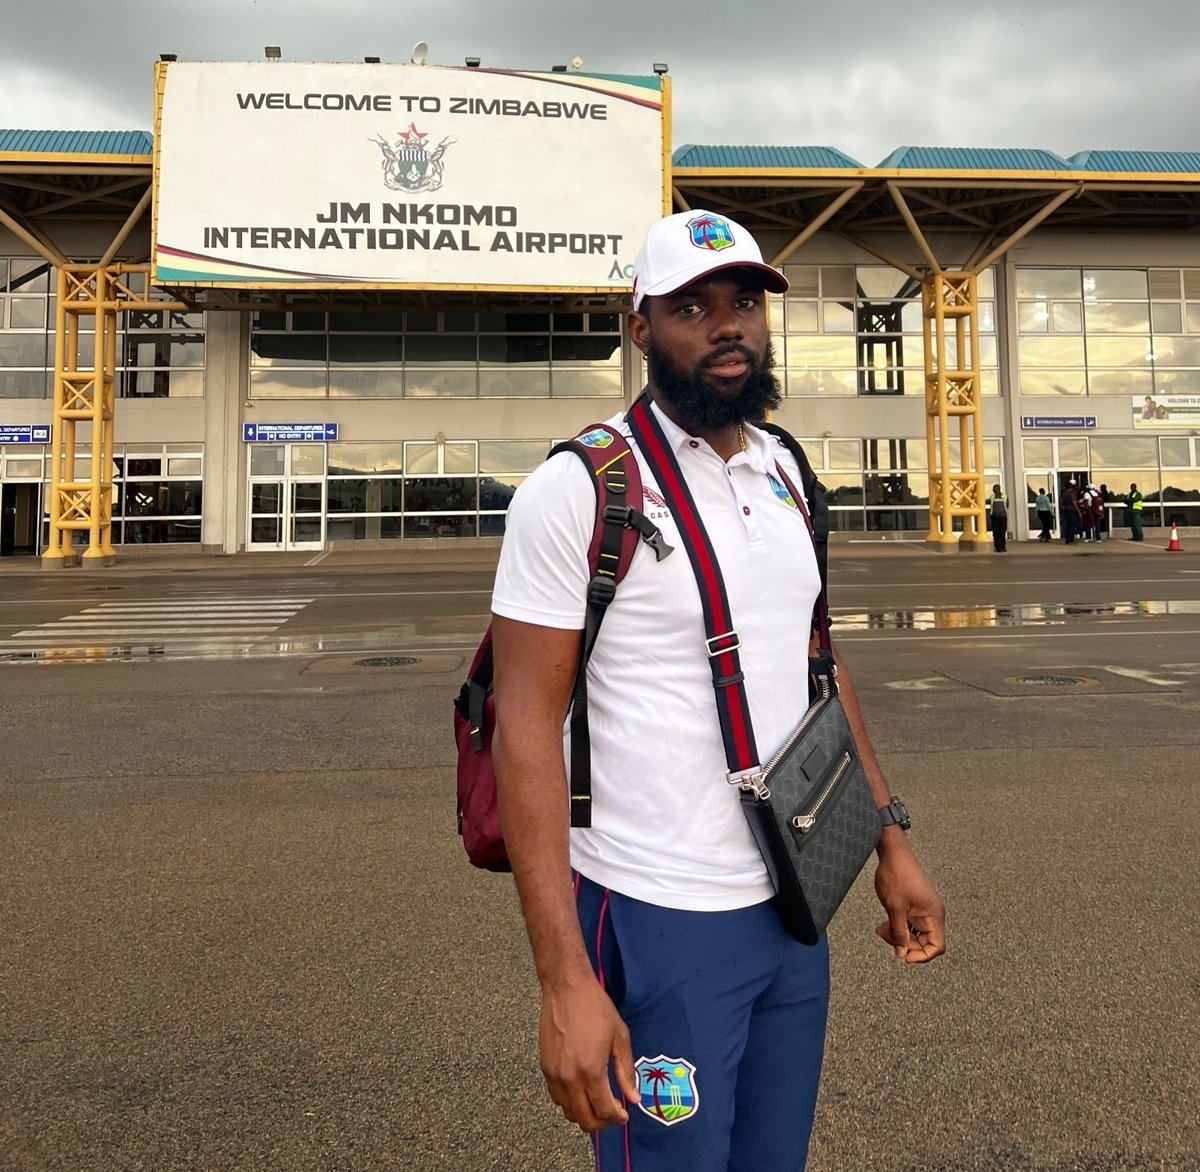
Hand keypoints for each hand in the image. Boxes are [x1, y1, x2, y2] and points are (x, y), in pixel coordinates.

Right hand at [539, 978, 639, 1131]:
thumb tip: (634, 1099)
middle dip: (601, 1123)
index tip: (625, 1115)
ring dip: (584, 1115)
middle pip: (584, 1119)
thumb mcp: (619, 1037)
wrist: (566, 988)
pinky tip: (581, 1092)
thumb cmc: (596, 1008)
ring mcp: (553, 1074)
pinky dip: (569, 1103)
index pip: (603, 1110)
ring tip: (598, 1105)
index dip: (617, 1118)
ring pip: (568, 1112)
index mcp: (590, 1071)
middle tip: (613, 1115)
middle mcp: (569, 1078)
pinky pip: (556, 1098)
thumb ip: (626, 1071)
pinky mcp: (544, 1068)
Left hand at [873, 835, 945, 963]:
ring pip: (915, 934)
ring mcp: (923, 910)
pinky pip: (910, 924)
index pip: (936, 946)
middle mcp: (932, 914)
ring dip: (899, 935)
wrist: (893, 853)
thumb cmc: (897, 875)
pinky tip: (884, 923)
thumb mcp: (895, 908)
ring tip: (881, 929)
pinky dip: (898, 926)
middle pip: (924, 942)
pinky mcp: (915, 906)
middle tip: (885, 936)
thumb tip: (902, 953)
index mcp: (934, 915)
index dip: (922, 955)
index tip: (904, 957)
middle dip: (905, 944)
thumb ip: (899, 933)